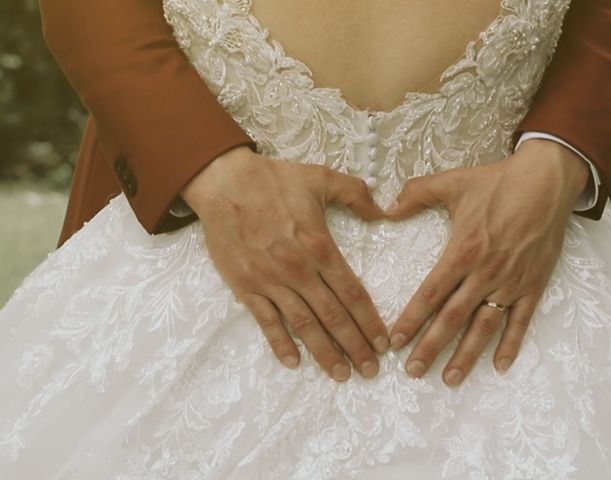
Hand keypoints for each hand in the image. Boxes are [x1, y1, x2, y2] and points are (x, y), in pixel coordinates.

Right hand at [181, 146, 389, 380]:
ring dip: (324, 352)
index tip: (383, 342)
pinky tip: (293, 363)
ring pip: (303, 325)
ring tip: (342, 374)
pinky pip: (266, 321)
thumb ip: (356, 194)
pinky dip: (280, 344)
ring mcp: (271, 281)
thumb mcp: (321, 178)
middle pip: (333, 316)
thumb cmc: (274, 180)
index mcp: (319, 246)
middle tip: (371, 370)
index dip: (370, 321)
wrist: (225, 183)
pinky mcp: (246, 286)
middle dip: (355, 346)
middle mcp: (298, 270)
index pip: (352, 293)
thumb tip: (384, 211)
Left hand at [385, 139, 589, 384]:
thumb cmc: (497, 183)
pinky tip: (499, 366)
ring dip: (466, 355)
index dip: (411, 319)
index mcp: (462, 251)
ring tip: (449, 379)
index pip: (430, 294)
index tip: (394, 341)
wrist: (546, 181)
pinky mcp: (533, 285)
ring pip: (484, 327)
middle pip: (453, 318)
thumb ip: (416, 194)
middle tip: (413, 371)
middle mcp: (485, 274)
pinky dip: (511, 345)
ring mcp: (511, 283)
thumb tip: (386, 210)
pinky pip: (521, 321)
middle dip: (430, 347)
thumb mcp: (452, 182)